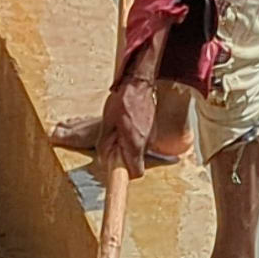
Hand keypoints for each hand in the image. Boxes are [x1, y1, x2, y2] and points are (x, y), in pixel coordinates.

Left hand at [98, 58, 159, 179]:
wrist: (139, 83)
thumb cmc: (122, 101)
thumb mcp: (106, 124)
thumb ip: (105, 145)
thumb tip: (105, 159)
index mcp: (135, 145)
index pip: (135, 173)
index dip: (125, 174)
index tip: (118, 172)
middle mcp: (146, 143)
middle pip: (135, 161)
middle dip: (124, 157)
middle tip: (114, 145)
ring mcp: (152, 136)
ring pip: (138, 150)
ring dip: (128, 145)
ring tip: (119, 129)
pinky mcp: (153, 129)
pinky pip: (142, 140)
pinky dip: (134, 136)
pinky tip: (127, 124)